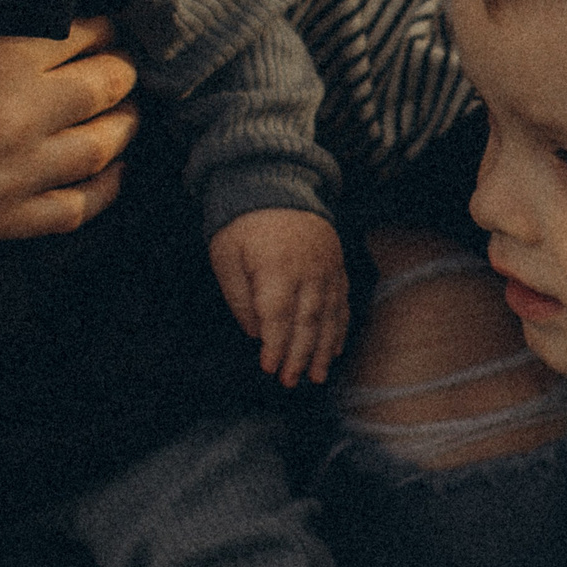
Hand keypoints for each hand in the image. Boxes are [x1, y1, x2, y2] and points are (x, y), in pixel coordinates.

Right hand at [0, 20, 139, 313]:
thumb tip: (38, 36)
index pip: (85, 35)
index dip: (100, 28)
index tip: (102, 25)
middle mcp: (21, 117)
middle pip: (110, 86)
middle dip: (121, 69)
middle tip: (120, 62)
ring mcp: (18, 176)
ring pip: (107, 144)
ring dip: (122, 121)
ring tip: (122, 108)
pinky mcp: (3, 222)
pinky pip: (81, 204)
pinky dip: (105, 182)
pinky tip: (107, 166)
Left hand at [207, 208, 349, 386]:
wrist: (276, 184)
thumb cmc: (243, 223)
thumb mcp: (225, 255)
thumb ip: (239, 297)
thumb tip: (255, 333)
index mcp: (277, 267)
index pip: (278, 316)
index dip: (275, 346)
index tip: (269, 368)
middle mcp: (308, 270)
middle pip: (307, 322)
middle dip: (299, 356)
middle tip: (291, 382)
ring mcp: (327, 268)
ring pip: (328, 316)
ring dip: (322, 350)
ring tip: (316, 376)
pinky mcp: (336, 265)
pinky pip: (341, 302)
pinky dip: (338, 328)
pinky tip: (332, 349)